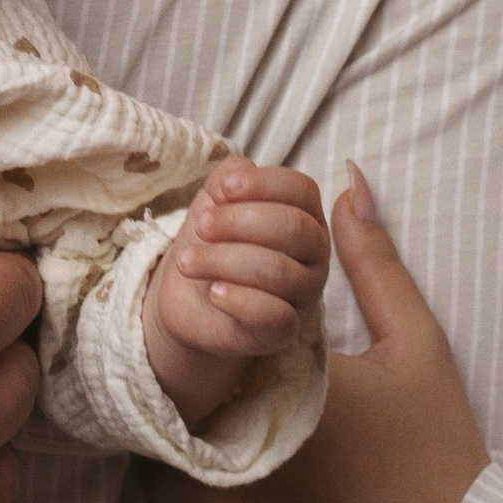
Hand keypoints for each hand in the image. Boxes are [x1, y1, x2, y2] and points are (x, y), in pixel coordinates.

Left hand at [144, 162, 330, 402]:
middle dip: (238, 222)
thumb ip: (230, 178)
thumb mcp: (215, 203)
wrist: (190, 300)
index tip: (222, 189)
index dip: (262, 184)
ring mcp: (305, 293)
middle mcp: (315, 253)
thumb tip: (240, 172)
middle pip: (293, 228)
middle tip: (200, 226)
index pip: (302, 189)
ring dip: (223, 261)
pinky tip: (213, 293)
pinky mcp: (286, 331)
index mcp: (305, 214)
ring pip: (278, 271)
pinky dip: (238, 300)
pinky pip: (274, 315)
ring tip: (188, 262)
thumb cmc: (212, 244)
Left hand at [144, 167, 487, 502]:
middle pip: (168, 414)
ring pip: (166, 479)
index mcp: (266, 386)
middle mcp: (228, 447)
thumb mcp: (416, 346)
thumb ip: (374, 264)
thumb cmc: (437, 450)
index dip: (201, 354)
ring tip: (241, 455)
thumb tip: (348, 186)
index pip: (191, 357)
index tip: (226, 359)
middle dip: (192, 409)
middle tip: (231, 406)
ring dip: (191, 464)